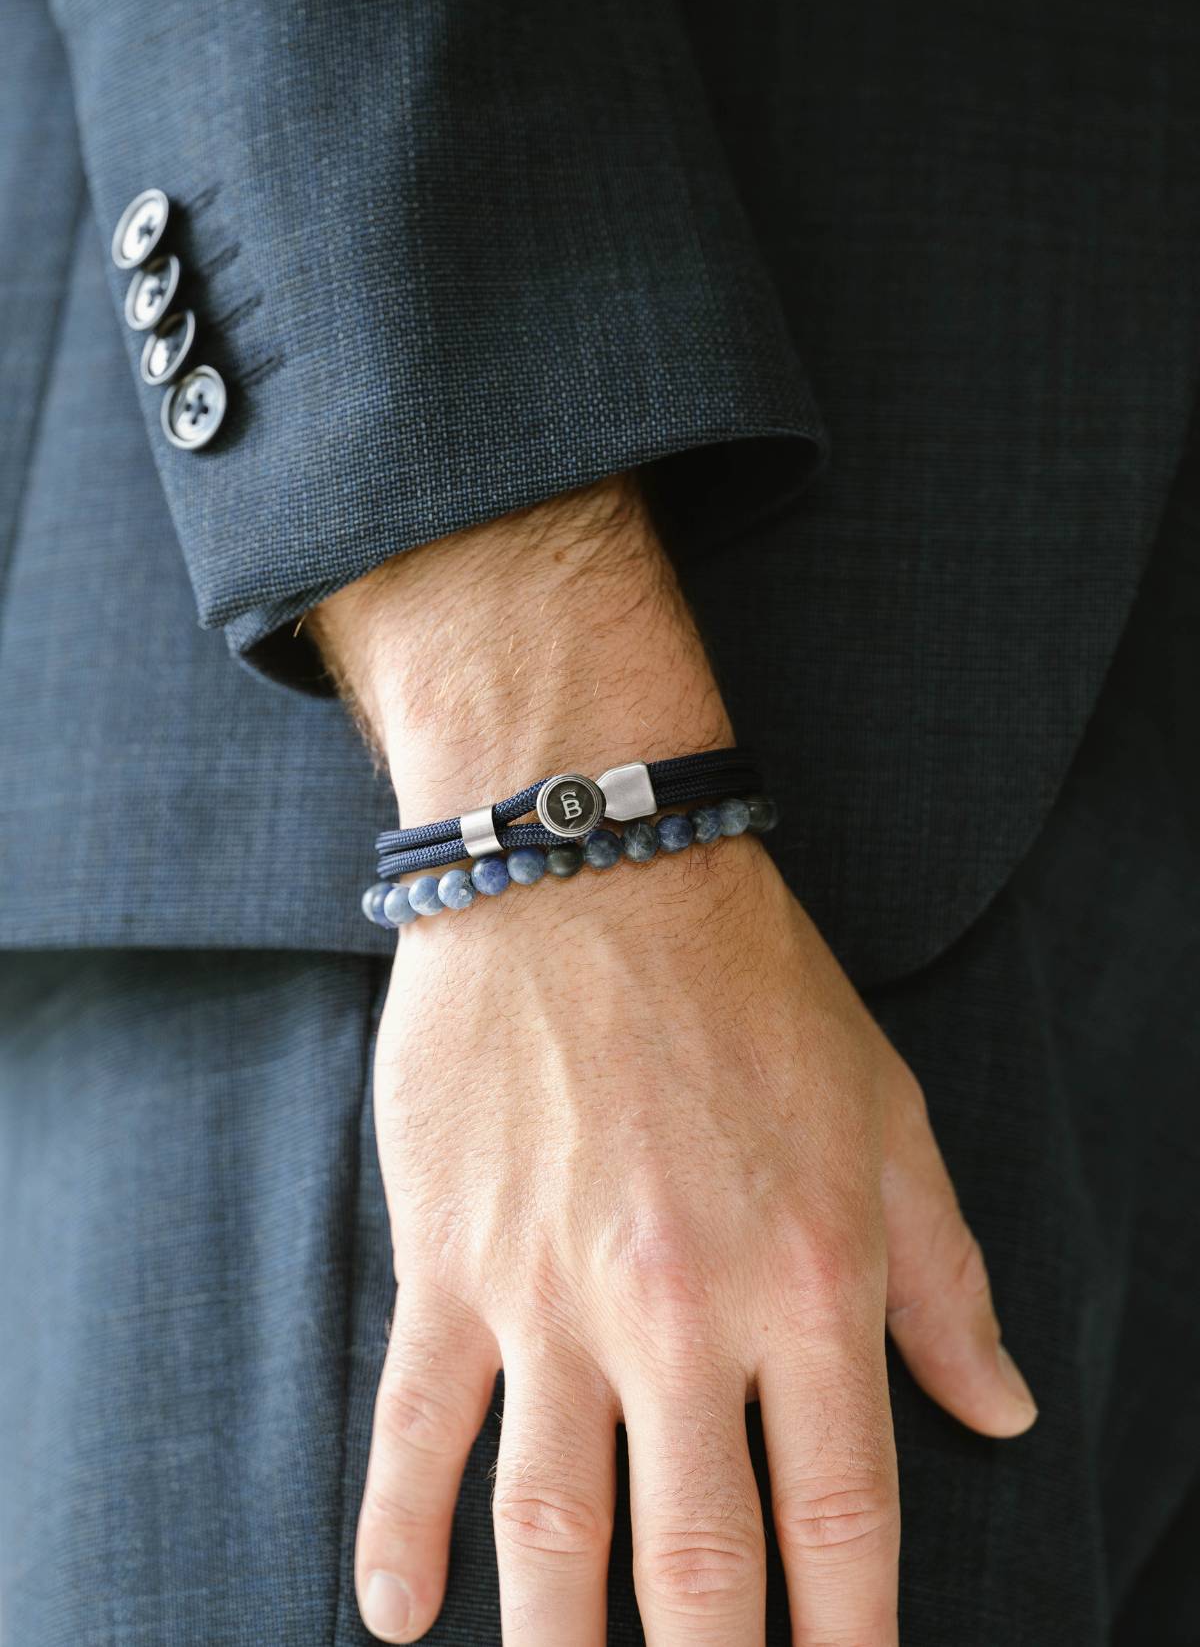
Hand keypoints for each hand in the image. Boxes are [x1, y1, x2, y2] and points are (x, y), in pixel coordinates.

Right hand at [308, 474, 1036, 1644]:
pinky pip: (418, 1426)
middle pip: (697, 1565)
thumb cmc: (751, 988)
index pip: (842, 1520)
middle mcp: (683, 1311)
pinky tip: (399, 1616)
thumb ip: (944, 1277)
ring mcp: (552, 1293)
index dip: (850, 1640)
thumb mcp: (887, 1115)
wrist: (590, 871)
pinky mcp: (451, 1258)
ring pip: (551, 1528)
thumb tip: (1003, 1412)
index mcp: (811, 1280)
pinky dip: (400, 1534)